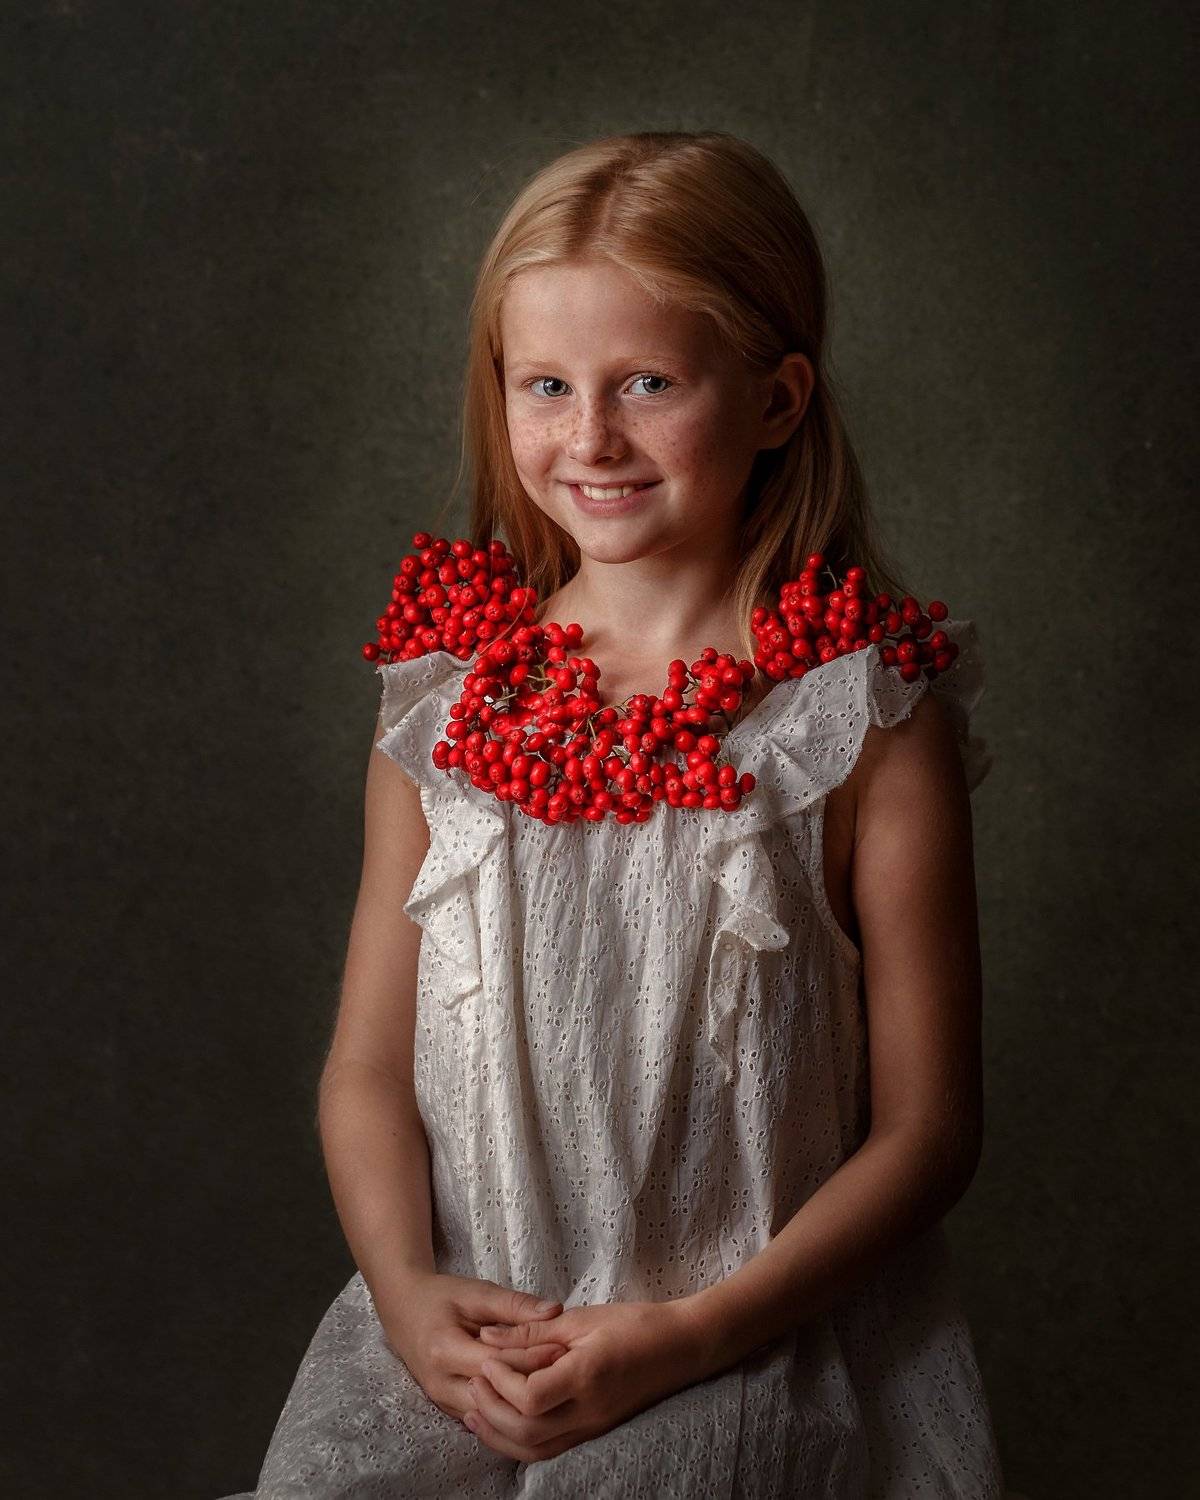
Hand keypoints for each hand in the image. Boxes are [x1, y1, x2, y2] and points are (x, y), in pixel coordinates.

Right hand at [374, 1272, 569, 1422]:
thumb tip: (555, 1312)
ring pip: (490, 1414)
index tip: (563, 1349)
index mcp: (444, 1350)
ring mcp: (441, 1401)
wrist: (402, 1308)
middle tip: (565, 1372)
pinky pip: (483, 1417)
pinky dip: (507, 1408)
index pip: (497, 1364)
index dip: (531, 1358)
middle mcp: (440, 1383)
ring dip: (520, 1401)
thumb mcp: (476, 1292)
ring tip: (552, 1385)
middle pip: (495, 1395)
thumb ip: (515, 1305)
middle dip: (529, 1384)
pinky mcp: (447, 1408)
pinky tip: (531, 1396)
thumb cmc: (440, 1296)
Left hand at [460, 1298, 704, 1462]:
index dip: (500, 1382)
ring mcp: (593, 1427)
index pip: (530, 1398)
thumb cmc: (636, 1324)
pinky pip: (550, 1449)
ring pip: (535, 1450)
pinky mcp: (594, 1431)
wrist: (681, 1347)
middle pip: (526, 1432)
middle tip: (473, 1384)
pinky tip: (504, 1422)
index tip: (487, 1357)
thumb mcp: (582, 1318)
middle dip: (491, 1411)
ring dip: (499, 1434)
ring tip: (474, 1411)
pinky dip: (520, 1441)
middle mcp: (589, 1412)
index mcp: (586, 1377)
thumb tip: (488, 1337)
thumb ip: (532, 1332)